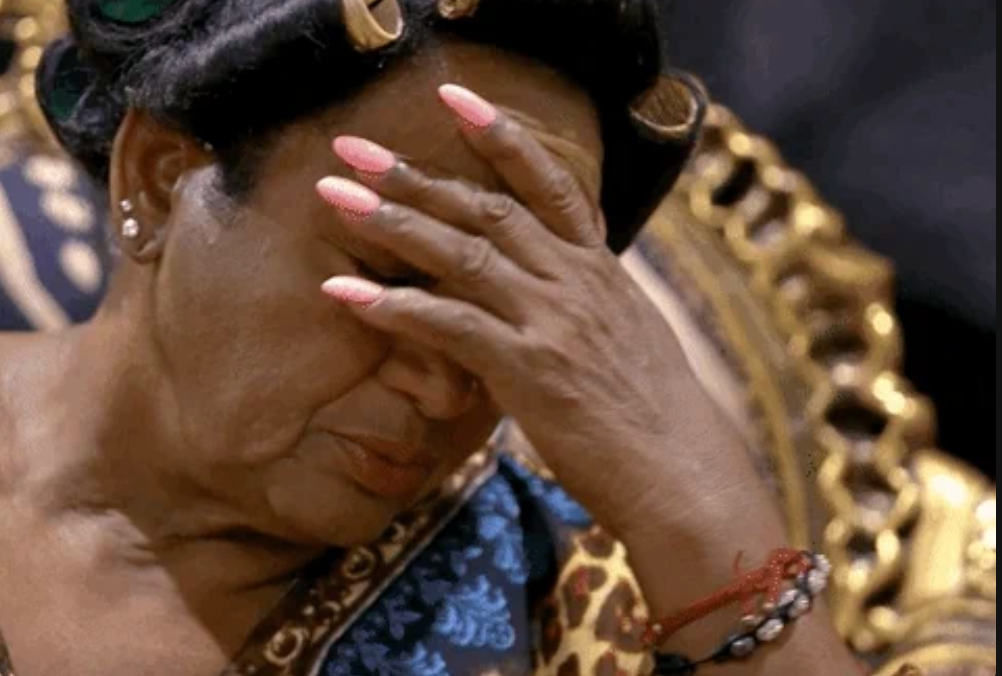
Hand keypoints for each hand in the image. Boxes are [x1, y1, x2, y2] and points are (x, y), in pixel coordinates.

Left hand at [317, 84, 758, 537]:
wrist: (681, 471)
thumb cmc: (655, 413)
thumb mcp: (631, 335)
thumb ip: (592, 296)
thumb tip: (567, 278)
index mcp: (599, 268)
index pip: (549, 183)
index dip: (501, 136)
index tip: (454, 99)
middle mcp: (575, 281)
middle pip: (487, 208)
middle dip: (415, 173)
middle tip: (352, 145)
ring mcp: (553, 320)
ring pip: (463, 253)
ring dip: (392, 222)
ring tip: (334, 197)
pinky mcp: (530, 368)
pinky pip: (451, 325)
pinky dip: (395, 307)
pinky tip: (344, 294)